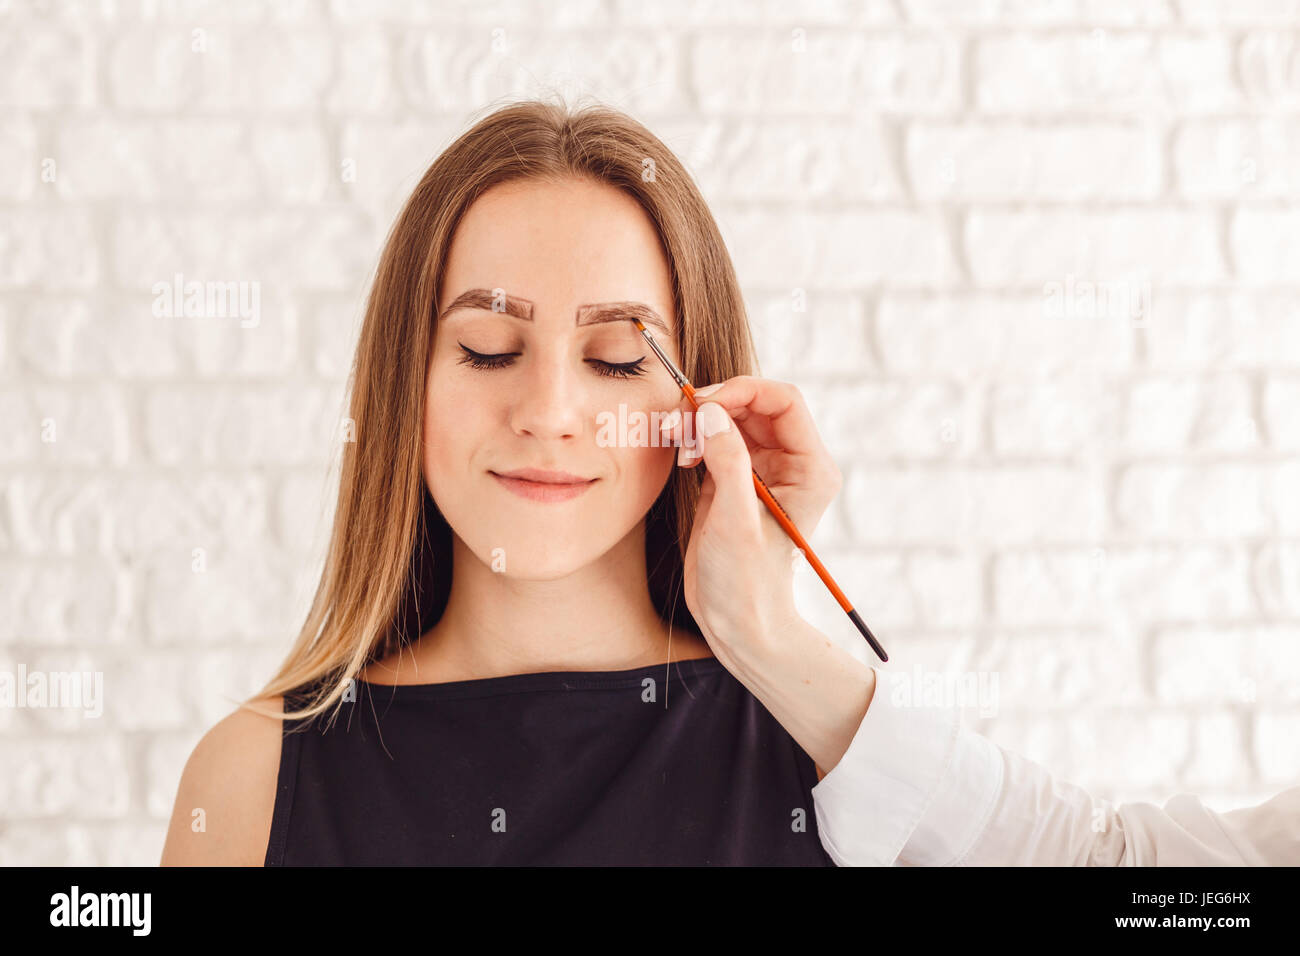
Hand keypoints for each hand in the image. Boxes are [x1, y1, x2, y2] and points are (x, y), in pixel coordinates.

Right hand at [658, 375, 843, 667]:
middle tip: (678, 420)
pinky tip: (681, 457)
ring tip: (676, 439)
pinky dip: (695, 439)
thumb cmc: (746, 582)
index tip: (702, 402)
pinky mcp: (735, 480)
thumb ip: (726, 461)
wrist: (738, 621)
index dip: (742, 390)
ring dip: (701, 421)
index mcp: (810, 468)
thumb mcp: (736, 520)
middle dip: (716, 405)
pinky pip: (716, 440)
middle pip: (755, 405)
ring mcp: (763, 471)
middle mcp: (791, 464)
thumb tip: (709, 412)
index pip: (783, 402)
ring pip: (733, 419)